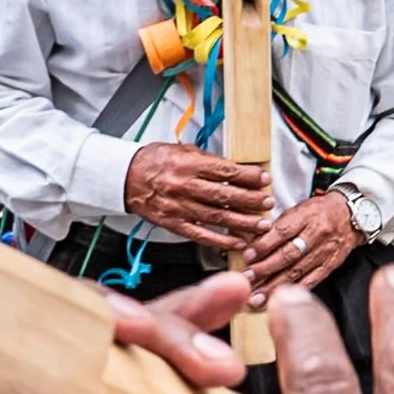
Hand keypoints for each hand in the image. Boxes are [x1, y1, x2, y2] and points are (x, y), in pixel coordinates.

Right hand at [123, 141, 273, 250]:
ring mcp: (179, 207)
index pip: (224, 171)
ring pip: (216, 217)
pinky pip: (200, 234)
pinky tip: (238, 242)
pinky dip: (221, 240)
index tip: (264, 178)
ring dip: (243, 222)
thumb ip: (209, 160)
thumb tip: (237, 168)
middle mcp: (184, 187)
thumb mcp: (182, 151)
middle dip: (250, 200)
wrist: (125, 178)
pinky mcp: (173, 223)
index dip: (248, 176)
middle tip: (268, 202)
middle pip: (224, 196)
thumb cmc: (155, 161)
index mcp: (187, 165)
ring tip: (262, 224)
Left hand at [239, 192, 358, 302]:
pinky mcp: (330, 265)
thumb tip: (253, 244)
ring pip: (297, 271)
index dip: (264, 245)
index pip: (282, 232)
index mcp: (306, 216)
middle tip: (246, 279)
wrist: (351, 215)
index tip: (248, 256)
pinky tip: (281, 299)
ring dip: (275, 286)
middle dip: (265, 269)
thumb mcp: (298, 208)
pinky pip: (312, 280)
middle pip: (288, 254)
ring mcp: (325, 252)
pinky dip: (294, 290)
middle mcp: (316, 235)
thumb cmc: (319, 211)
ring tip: (257, 297)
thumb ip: (278, 225)